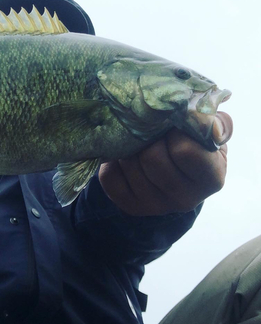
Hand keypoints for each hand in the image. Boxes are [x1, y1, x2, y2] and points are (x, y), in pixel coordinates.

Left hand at [98, 112, 231, 215]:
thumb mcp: (209, 132)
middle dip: (147, 136)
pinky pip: (109, 177)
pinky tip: (123, 155)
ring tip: (137, 140)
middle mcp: (185, 200)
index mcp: (210, 179)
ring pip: (129, 164)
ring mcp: (156, 206)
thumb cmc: (194, 143)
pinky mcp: (130, 206)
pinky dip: (112, 161)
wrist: (173, 170)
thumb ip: (213, 123)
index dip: (174, 131)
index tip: (173, 125)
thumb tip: (197, 116)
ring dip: (128, 145)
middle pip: (152, 158)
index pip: (185, 151)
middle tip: (150, 129)